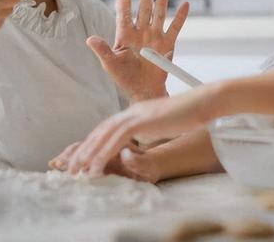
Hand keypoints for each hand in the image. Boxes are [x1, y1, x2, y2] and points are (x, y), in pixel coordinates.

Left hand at [50, 86, 214, 176]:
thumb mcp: (164, 123)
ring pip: (104, 135)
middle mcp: (132, 111)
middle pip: (101, 130)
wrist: (202, 102)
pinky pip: (117, 138)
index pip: (108, 127)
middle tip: (72, 167)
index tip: (84, 158)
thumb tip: (143, 140)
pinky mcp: (142, 120)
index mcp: (136, 112)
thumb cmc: (189, 114)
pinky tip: (96, 165)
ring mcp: (136, 114)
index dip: (94, 143)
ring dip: (89, 154)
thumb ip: (150, 130)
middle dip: (85, 149)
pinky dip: (104, 152)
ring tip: (78, 171)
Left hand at [88, 0, 188, 100]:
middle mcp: (140, 32)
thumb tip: (89, 39)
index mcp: (125, 35)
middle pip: (144, 9)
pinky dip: (180, 17)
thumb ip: (102, 51)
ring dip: (161, 1)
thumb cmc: (124, 78)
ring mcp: (154, 37)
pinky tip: (184, 5)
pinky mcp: (167, 44)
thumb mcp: (110, 65)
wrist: (143, 90)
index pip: (124, 13)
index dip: (125, 0)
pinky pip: (174, 28)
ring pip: (158, 15)